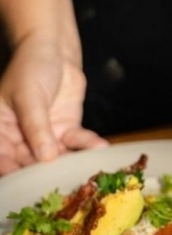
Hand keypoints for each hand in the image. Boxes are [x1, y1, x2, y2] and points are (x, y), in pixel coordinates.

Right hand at [0, 37, 106, 175]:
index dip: (11, 171)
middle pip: (29, 162)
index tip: (26, 183)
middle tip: (63, 182)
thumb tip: (44, 157)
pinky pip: (76, 144)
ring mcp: (45, 135)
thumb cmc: (31, 67)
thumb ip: (36, 127)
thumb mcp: (29, 96)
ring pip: (55, 157)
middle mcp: (20, 137)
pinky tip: (99, 147)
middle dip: (45, 173)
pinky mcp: (66, 131)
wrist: (55, 50)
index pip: (2, 156)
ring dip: (70, 163)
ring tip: (85, 170)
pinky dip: (87, 146)